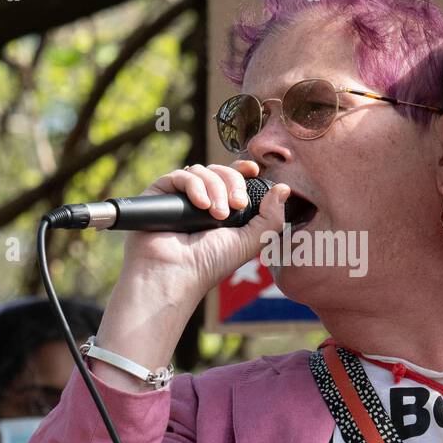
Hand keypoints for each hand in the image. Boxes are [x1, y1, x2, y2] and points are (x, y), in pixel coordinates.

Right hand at [121, 159, 290, 304]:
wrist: (175, 273)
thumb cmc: (210, 263)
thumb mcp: (250, 241)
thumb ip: (271, 217)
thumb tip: (283, 189)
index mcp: (222, 210)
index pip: (232, 179)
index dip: (242, 169)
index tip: (253, 169)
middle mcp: (201, 201)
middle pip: (220, 171)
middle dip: (233, 183)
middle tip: (237, 205)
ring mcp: (179, 197)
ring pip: (202, 171)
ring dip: (216, 188)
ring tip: (217, 215)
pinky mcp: (159, 193)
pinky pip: (180, 175)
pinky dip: (195, 185)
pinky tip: (200, 205)